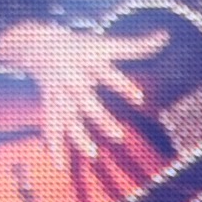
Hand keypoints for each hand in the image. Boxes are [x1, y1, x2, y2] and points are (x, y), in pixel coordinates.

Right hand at [0, 20, 165, 193]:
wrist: (36, 44)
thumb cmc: (80, 48)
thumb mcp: (106, 45)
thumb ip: (136, 46)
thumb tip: (165, 36)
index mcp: (88, 65)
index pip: (107, 75)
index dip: (122, 86)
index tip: (140, 98)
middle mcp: (72, 82)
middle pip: (86, 102)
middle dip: (101, 119)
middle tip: (120, 136)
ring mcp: (60, 96)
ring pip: (68, 118)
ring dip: (78, 136)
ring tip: (93, 154)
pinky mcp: (50, 106)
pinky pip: (50, 127)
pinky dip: (54, 146)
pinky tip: (60, 165)